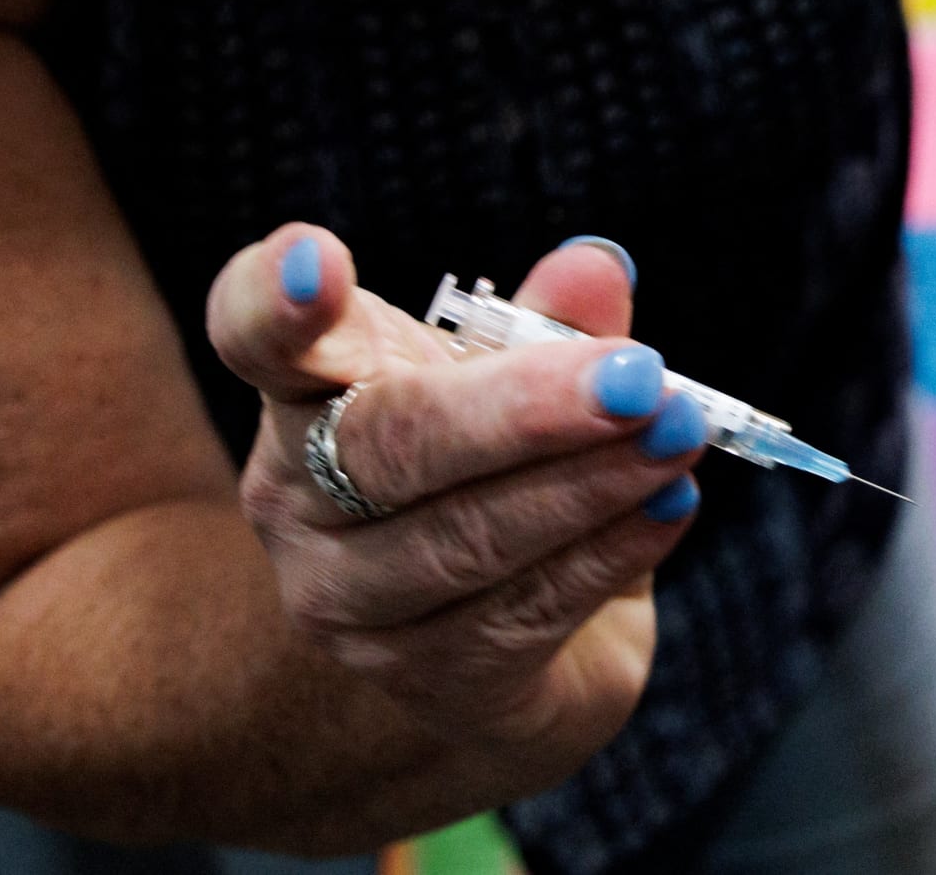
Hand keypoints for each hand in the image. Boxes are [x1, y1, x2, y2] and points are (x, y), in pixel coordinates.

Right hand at [209, 228, 708, 762]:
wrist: (511, 642)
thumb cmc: (500, 469)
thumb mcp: (527, 380)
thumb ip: (557, 323)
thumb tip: (596, 267)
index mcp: (309, 390)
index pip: (256, 335)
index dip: (276, 301)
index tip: (318, 257)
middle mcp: (298, 496)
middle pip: (386, 444)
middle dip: (523, 410)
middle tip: (638, 378)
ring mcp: (346, 599)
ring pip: (464, 538)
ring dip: (591, 483)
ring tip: (680, 432)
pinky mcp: (423, 678)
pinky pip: (522, 610)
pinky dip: (609, 549)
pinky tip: (672, 504)